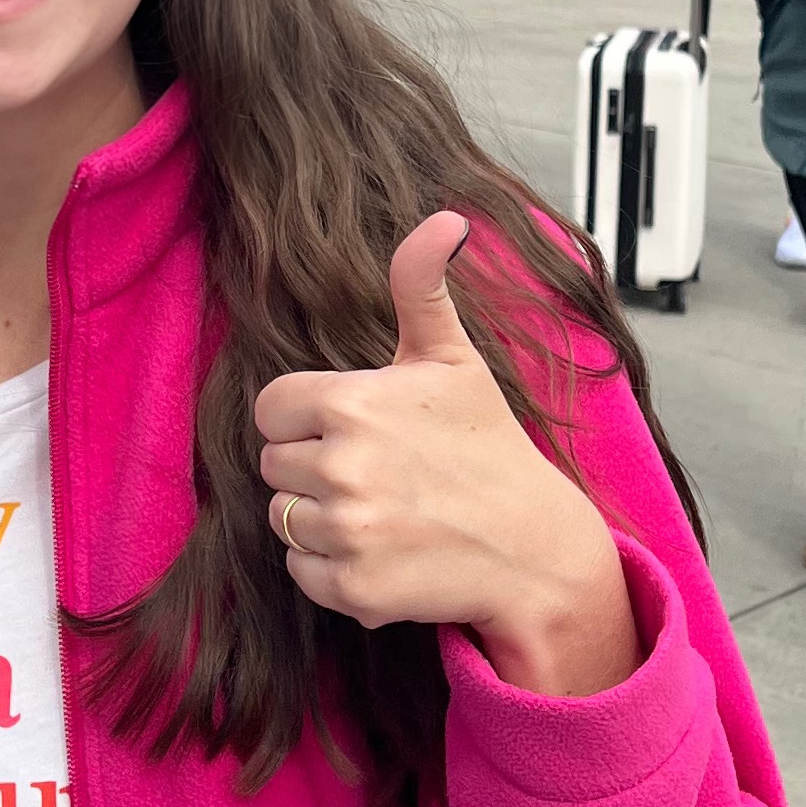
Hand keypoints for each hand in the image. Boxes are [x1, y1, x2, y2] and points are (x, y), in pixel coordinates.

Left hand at [253, 216, 635, 696]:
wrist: (534, 547)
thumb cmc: (487, 446)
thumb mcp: (454, 359)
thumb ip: (422, 286)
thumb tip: (445, 216)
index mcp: (354, 404)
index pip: (271, 409)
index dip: (306, 417)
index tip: (353, 427)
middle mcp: (345, 468)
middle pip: (275, 464)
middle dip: (315, 466)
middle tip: (380, 472)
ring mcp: (348, 532)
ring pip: (284, 518)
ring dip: (321, 518)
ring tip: (383, 511)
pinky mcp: (353, 590)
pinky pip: (301, 571)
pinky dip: (332, 569)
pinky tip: (383, 551)